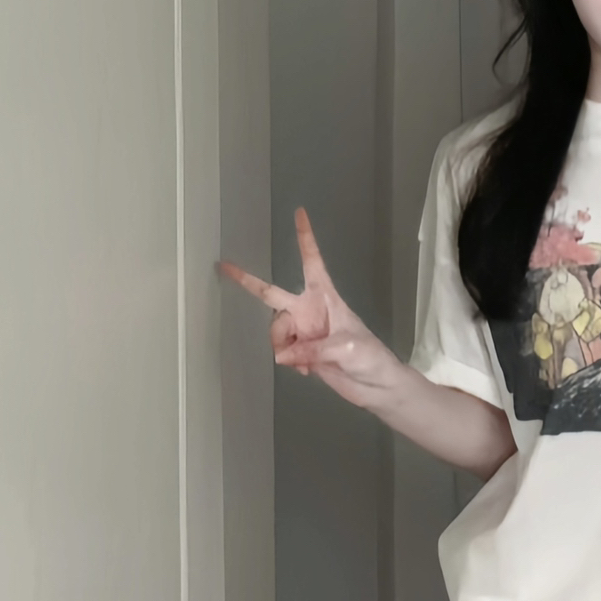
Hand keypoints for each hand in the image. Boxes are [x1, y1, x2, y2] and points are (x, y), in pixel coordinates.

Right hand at [217, 208, 397, 408]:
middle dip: (248, 282)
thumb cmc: (370, 358)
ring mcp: (305, 331)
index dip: (305, 237)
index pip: (312, 261)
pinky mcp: (303, 352)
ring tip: (304, 363)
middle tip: (224, 266)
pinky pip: (282, 351)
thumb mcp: (345, 348)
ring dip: (283, 346)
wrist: (376, 386)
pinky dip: (290, 361)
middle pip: (272, 295)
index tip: (299, 213)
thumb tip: (282, 355)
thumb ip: (311, 349)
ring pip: (275, 331)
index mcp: (325, 297)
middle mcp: (310, 310)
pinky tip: (309, 371)